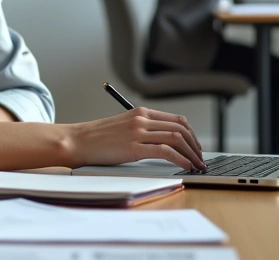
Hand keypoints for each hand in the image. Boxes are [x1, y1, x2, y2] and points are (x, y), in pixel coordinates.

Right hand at [66, 107, 205, 170]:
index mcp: (141, 112)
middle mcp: (142, 119)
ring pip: (176, 139)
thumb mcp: (123, 126)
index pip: (176, 120)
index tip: (195, 147)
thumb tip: (163, 142)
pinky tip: (185, 166)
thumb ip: (142, 129)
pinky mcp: (134, 148)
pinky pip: (165, 151)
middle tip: (200, 159)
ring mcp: (138, 132)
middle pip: (180, 128)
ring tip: (196, 165)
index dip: (191, 134)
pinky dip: (180, 159)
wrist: (78, 141)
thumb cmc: (98, 138)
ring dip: (191, 154)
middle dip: (195, 145)